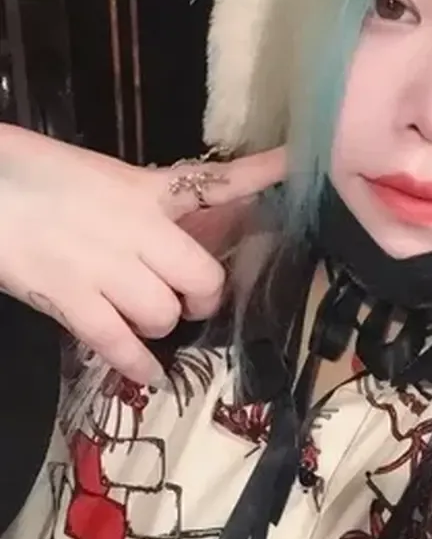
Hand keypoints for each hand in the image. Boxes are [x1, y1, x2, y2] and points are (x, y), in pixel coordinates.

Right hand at [0, 125, 285, 383]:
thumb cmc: (30, 172)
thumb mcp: (100, 175)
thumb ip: (143, 200)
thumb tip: (168, 226)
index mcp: (145, 191)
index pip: (217, 182)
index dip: (261, 175)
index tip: (294, 164)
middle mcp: (138, 231)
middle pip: (203, 279)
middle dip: (202, 297)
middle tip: (189, 300)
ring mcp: (106, 268)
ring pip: (164, 315)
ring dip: (161, 325)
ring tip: (144, 319)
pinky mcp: (71, 300)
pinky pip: (118, 343)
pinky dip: (137, 364)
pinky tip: (147, 375)